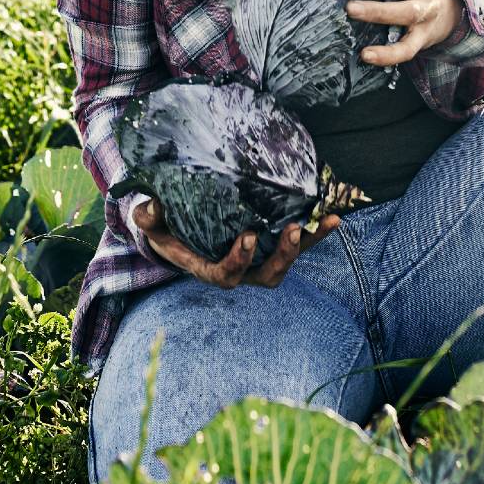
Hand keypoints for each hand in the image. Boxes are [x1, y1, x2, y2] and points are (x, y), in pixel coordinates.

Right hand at [133, 197, 342, 288]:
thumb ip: (150, 217)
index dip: (238, 261)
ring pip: (288, 260)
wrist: (180, 229)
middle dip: (283, 256)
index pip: (226, 275)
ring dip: (308, 243)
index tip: (247, 237)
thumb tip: (151, 208)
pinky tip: (332, 214)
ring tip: (326, 221)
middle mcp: (240, 269)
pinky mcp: (272, 244)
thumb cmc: (166, 228)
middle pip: (267, 275)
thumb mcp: (153, 223)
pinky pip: (297, 241)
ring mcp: (259, 259)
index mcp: (210, 268)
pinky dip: (315, 230)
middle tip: (292, 231)